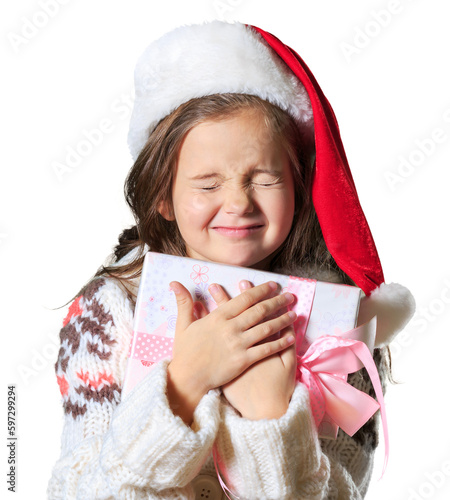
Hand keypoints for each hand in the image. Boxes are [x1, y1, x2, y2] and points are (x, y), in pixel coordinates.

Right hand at [166, 281, 296, 424]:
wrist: (187, 379)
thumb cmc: (185, 352)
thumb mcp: (183, 325)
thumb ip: (184, 303)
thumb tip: (175, 282)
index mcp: (218, 317)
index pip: (244, 299)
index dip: (261, 290)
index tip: (274, 285)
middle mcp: (230, 328)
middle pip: (259, 311)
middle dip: (277, 302)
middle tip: (290, 296)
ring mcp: (238, 344)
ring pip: (266, 328)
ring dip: (282, 320)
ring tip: (294, 314)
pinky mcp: (243, 360)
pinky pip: (266, 349)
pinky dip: (279, 342)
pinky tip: (290, 338)